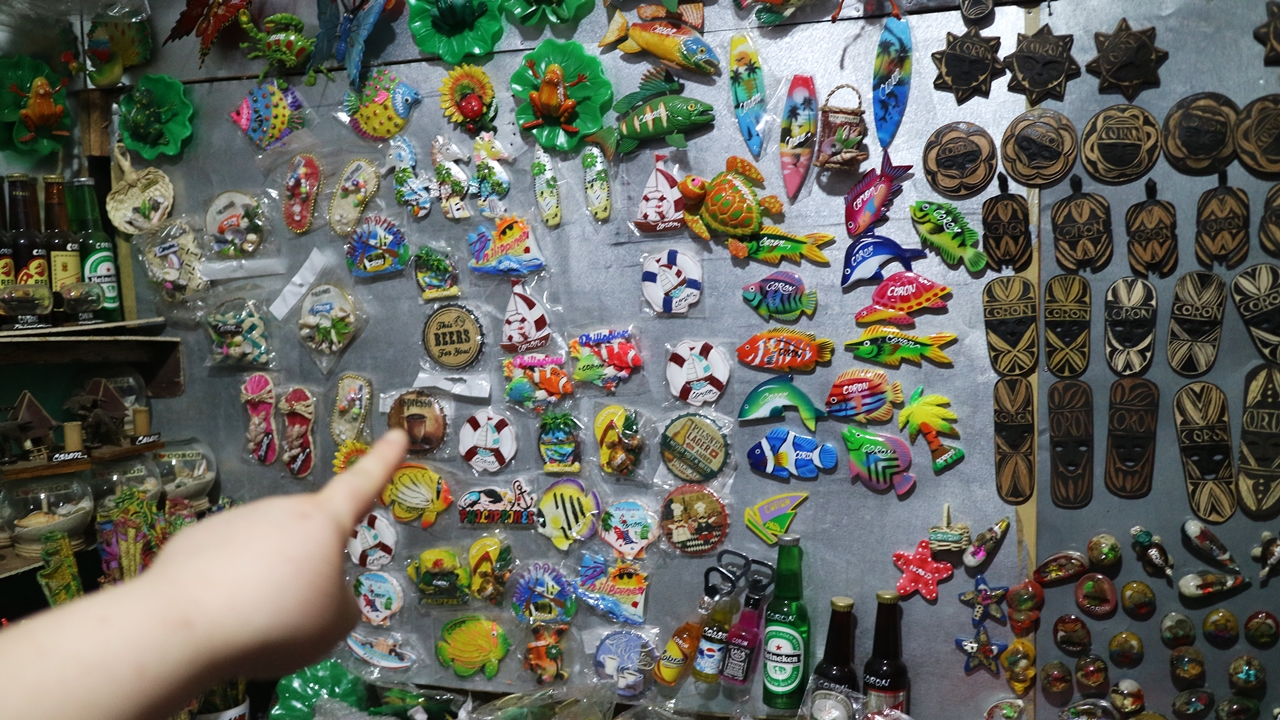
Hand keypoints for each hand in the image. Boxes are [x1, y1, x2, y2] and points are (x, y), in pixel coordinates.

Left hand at [142, 430, 408, 678]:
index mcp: (322, 522)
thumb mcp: (334, 624)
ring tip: (254, 621)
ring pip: (265, 552)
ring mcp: (234, 521)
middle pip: (306, 535)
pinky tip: (219, 616)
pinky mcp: (196, 542)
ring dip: (267, 580)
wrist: (185, 626)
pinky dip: (229, 589)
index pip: (362, 484)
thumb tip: (320, 597)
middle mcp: (279, 510)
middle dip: (308, 565)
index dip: (384, 461)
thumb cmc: (277, 619)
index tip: (398, 434)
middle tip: (299, 611)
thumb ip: (340, 605)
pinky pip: (226, 565)